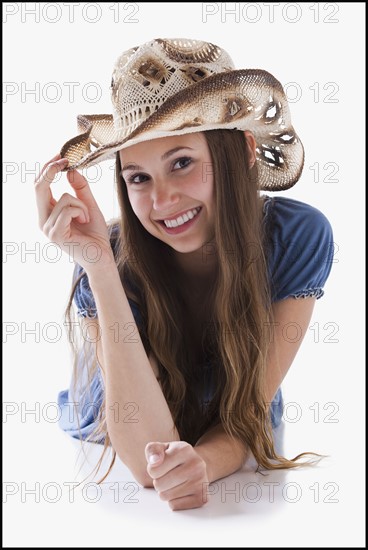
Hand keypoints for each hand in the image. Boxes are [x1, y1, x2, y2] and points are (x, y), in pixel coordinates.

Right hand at [34, 154, 114, 272]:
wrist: (102, 256)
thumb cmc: (94, 234)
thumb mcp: (89, 204)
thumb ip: (80, 188)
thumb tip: (71, 170)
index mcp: (47, 212)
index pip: (39, 185)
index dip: (47, 168)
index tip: (61, 155)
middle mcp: (43, 220)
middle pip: (38, 187)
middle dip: (51, 170)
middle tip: (65, 160)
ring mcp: (47, 228)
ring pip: (63, 198)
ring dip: (81, 203)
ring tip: (87, 216)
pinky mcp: (56, 234)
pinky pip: (68, 209)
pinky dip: (81, 211)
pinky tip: (85, 220)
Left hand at [145, 441, 208, 510]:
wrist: (196, 465)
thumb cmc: (175, 457)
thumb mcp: (162, 448)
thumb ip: (153, 451)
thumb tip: (154, 461)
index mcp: (184, 449)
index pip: (153, 470)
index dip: (152, 470)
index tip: (160, 466)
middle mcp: (196, 464)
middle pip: (159, 485)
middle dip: (158, 482)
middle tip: (167, 475)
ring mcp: (201, 482)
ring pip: (166, 496)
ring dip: (165, 492)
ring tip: (174, 482)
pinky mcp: (202, 497)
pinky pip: (174, 506)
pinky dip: (174, 501)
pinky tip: (181, 490)